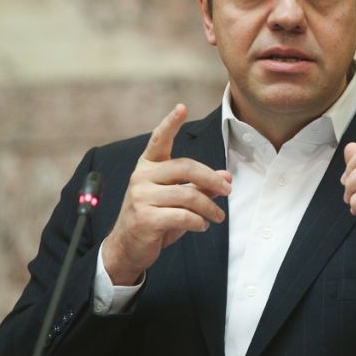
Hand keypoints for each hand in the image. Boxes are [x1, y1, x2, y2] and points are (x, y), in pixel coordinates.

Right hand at [101, 104, 230, 285]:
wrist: (128, 248)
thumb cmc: (155, 218)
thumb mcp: (178, 199)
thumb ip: (200, 185)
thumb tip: (226, 177)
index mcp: (148, 166)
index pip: (159, 140)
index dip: (170, 123)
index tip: (181, 107)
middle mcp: (141, 177)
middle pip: (186, 167)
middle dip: (212, 179)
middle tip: (227, 190)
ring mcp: (141, 197)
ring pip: (188, 194)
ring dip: (210, 207)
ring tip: (218, 216)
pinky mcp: (145, 218)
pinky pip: (183, 215)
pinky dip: (199, 222)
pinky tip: (202, 226)